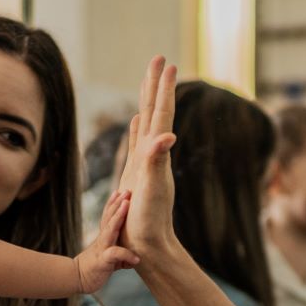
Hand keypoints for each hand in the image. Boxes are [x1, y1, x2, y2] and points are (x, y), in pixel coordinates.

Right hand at [72, 190, 138, 291]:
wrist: (78, 278)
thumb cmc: (97, 267)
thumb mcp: (111, 257)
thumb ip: (122, 253)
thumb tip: (137, 256)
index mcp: (105, 236)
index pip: (108, 216)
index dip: (114, 203)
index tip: (121, 190)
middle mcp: (103, 239)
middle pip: (109, 217)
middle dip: (118, 203)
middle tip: (127, 190)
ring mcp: (102, 248)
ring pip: (110, 229)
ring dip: (118, 216)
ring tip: (128, 205)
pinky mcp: (103, 261)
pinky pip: (114, 255)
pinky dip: (126, 255)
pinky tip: (137, 258)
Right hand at [116, 56, 179, 261]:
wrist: (150, 246)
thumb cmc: (150, 221)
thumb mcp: (152, 189)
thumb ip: (157, 160)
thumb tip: (168, 135)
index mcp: (156, 154)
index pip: (160, 114)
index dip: (162, 89)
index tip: (166, 62)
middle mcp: (153, 155)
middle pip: (155, 113)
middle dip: (156, 86)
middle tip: (159, 59)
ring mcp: (145, 163)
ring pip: (147, 124)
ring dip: (149, 102)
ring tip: (149, 83)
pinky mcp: (137, 174)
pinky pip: (138, 142)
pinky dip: (138, 127)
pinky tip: (137, 122)